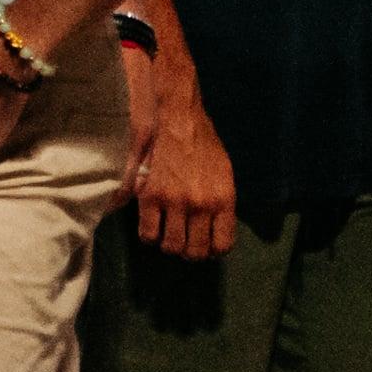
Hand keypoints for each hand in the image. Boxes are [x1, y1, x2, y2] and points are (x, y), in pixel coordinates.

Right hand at [129, 85, 235, 260]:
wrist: (178, 118)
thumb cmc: (204, 143)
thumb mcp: (224, 173)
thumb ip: (219, 203)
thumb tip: (213, 229)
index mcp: (224, 199)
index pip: (222, 245)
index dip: (212, 251)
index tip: (205, 246)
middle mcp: (201, 205)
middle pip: (195, 251)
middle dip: (190, 252)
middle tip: (185, 242)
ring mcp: (174, 202)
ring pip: (171, 246)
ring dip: (169, 245)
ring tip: (168, 234)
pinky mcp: (150, 196)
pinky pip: (148, 234)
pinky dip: (150, 236)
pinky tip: (153, 225)